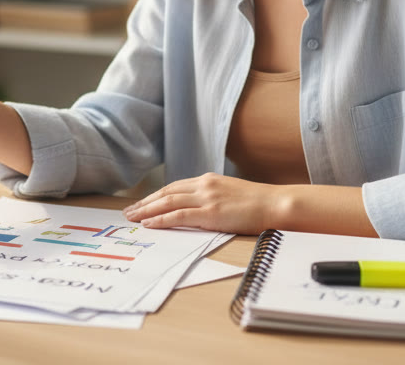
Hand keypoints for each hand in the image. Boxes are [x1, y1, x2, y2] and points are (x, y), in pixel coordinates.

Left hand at [121, 173, 288, 234]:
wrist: (276, 204)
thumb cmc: (258, 203)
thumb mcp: (230, 194)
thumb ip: (212, 197)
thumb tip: (196, 209)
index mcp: (208, 180)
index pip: (174, 187)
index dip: (154, 196)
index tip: (141, 204)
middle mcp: (204, 185)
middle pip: (166, 192)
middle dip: (145, 203)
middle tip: (128, 212)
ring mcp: (206, 198)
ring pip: (167, 202)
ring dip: (147, 210)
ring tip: (132, 218)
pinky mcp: (211, 212)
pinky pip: (179, 215)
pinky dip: (161, 219)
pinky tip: (149, 224)